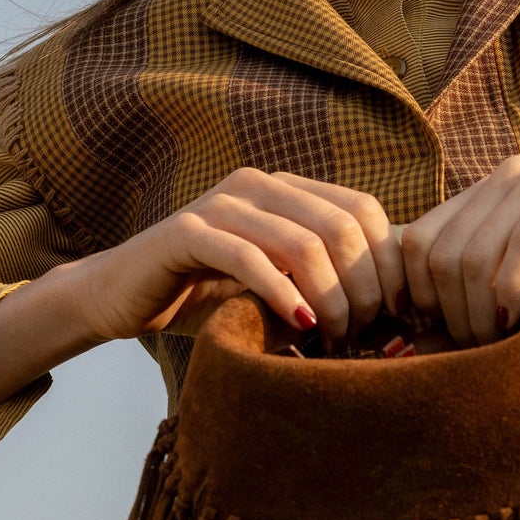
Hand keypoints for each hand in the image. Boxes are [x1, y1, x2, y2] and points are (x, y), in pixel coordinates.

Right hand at [69, 167, 404, 343]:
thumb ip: (324, 283)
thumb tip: (395, 309)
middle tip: (359, 334)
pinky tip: (299, 324)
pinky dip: (281, 293)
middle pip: (342, 226)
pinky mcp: (187, 231)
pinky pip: (248, 257)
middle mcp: (259, 184)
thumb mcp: (278, 287)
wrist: (123, 297)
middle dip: (362, 287)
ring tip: (332, 336)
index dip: (385, 264)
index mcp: (288, 189)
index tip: (390, 315)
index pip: (365, 211)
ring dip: (328, 298)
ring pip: (302, 242)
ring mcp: (221, 202)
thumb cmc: (207, 296)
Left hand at [398, 159, 519, 344]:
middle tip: (478, 347)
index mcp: (484, 198)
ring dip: (479, 308)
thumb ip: (479, 306)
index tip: (442, 338)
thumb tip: (410, 351)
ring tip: (499, 339)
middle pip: (437, 252)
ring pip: (474, 249)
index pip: (415, 244)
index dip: (418, 297)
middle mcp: (502, 179)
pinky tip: (518, 314)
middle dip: (449, 312)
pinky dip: (512, 283)